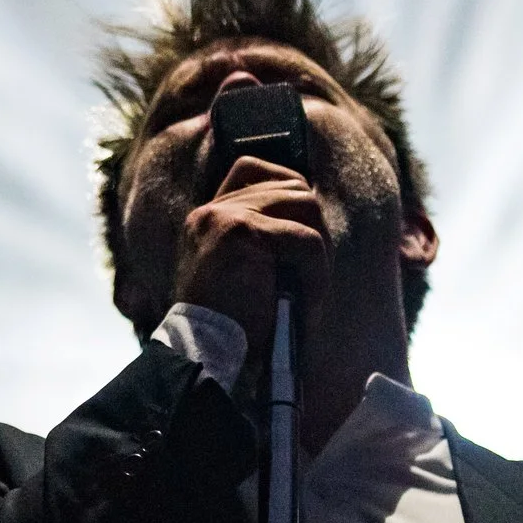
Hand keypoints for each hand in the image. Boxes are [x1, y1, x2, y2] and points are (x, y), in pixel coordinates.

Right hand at [172, 153, 328, 367]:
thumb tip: (309, 212)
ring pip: (305, 206)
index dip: (288, 189)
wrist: (204, 354)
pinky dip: (317, 273)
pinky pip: (306, 240)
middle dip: (313, 228)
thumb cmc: (230, 326)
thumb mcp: (238, 273)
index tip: (301, 229)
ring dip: (319, 251)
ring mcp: (224, 217)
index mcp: (206, 218)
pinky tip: (305, 301)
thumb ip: (259, 239)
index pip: (252, 168)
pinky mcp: (240, 232)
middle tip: (310, 274)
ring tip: (308, 288)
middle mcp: (211, 210)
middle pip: (292, 186)